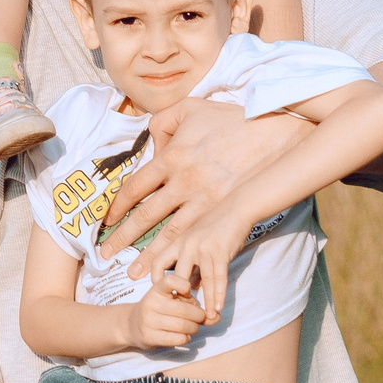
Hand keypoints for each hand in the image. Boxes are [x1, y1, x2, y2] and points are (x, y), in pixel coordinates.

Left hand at [103, 101, 307, 269]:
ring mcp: (205, 201)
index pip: (135, 187)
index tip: (107, 221)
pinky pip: (197, 237)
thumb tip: (153, 145)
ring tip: (135, 274)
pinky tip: (174, 267)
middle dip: (124, 239)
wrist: (277, 135)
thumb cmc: (234, 118)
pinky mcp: (224, 211)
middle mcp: (183, 183)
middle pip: (146, 217)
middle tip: (105, 256)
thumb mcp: (191, 108)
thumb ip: (162, 122)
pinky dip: (182, 254)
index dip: (118, 207)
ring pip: (170, 234)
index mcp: (172, 157)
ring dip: (151, 256)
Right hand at [122, 282, 205, 350]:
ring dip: (193, 329)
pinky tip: (184, 336)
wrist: (132, 325)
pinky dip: (186, 339)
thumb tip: (217, 318)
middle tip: (199, 319)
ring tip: (191, 328)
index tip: (188, 291)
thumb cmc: (160, 311)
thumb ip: (196, 307)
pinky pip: (178, 339)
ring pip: (183, 326)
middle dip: (198, 316)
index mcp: (157, 289)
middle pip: (185, 310)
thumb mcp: (174, 302)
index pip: (170, 281)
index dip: (183, 285)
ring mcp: (148, 320)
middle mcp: (151, 302)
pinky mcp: (148, 336)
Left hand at [138, 207, 247, 324]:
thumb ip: (192, 262)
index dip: (157, 281)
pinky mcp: (219, 252)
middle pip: (176, 277)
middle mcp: (186, 244)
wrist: (238, 206)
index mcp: (178, 240)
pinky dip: (218, 295)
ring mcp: (202, 248)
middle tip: (186, 312)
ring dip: (204, 303)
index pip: (158, 263)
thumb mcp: (198, 239)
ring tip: (206, 319)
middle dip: (180, 297)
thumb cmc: (218, 225)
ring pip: (199, 282)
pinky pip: (217, 279)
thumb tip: (191, 286)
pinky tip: (218, 308)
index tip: (164, 295)